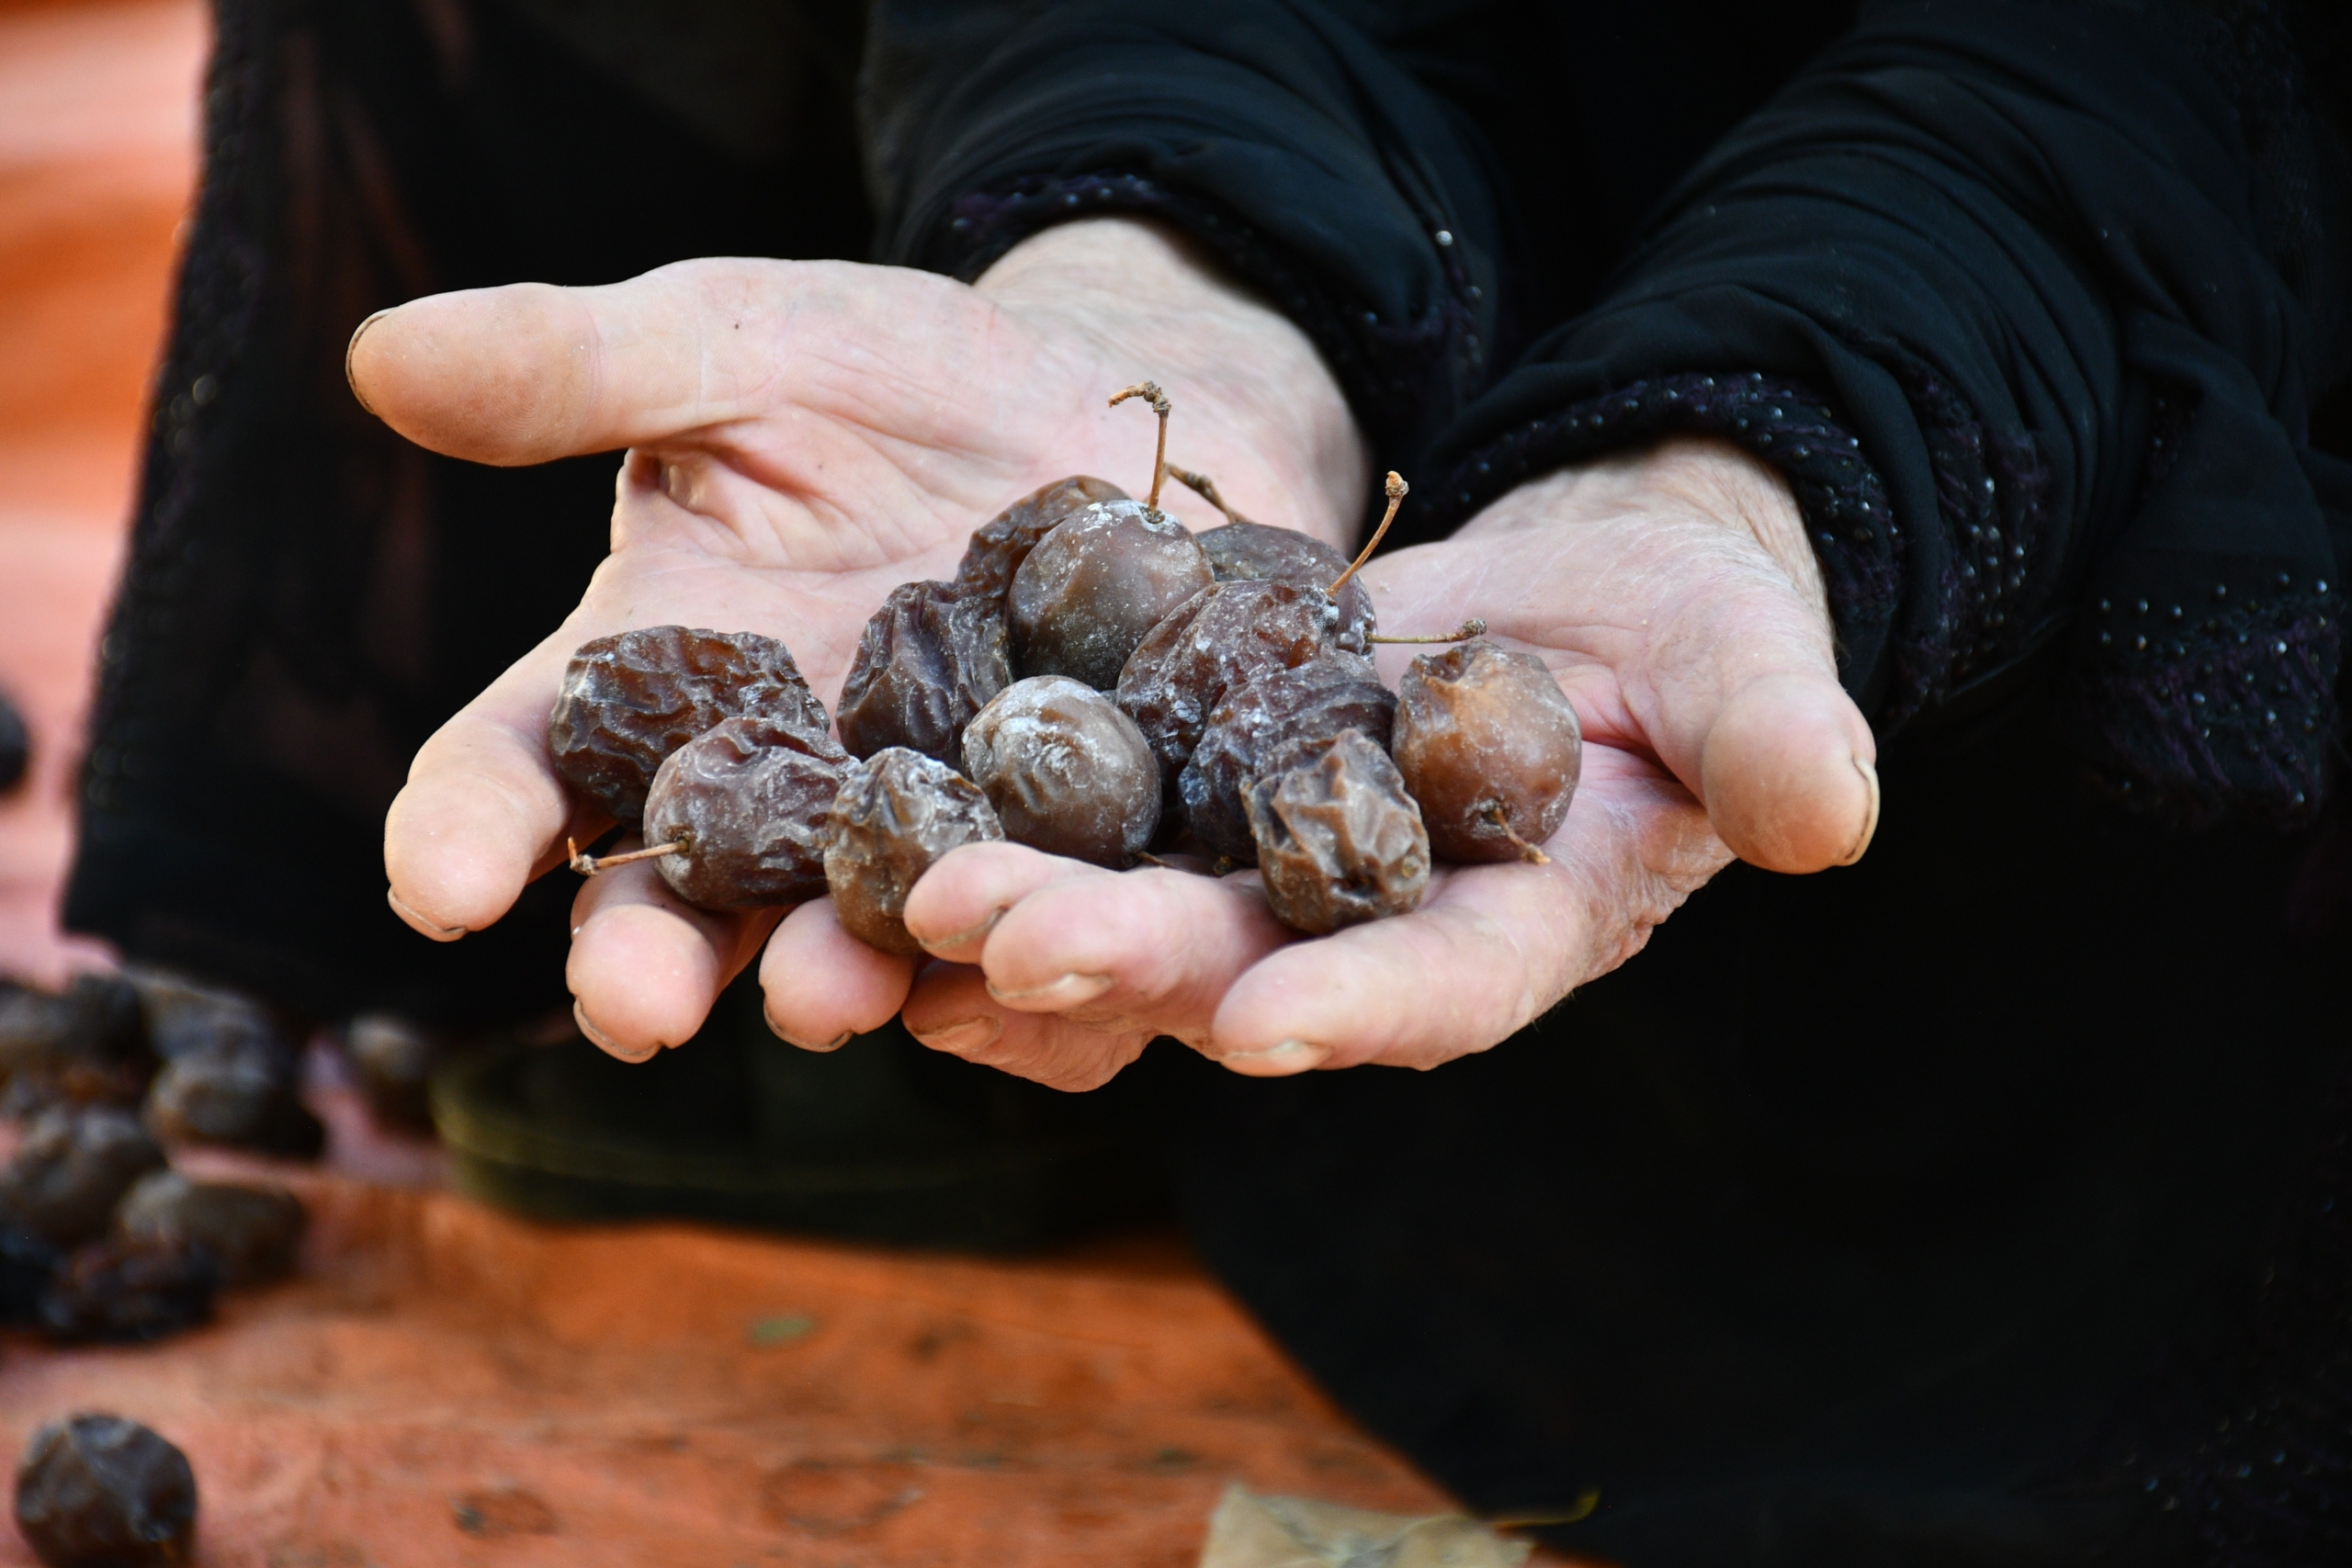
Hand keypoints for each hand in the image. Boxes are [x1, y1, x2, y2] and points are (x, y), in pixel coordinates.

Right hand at [357, 219, 1368, 1059]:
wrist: (1097, 410)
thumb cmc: (888, 376)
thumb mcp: (738, 343)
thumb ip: (579, 368)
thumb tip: (381, 354)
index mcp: (647, 680)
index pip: (521, 767)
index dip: (469, 829)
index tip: (442, 885)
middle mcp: (762, 791)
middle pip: (670, 902)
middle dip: (644, 958)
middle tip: (636, 1003)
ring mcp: (903, 835)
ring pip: (842, 940)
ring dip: (828, 977)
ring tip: (822, 997)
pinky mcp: (1043, 854)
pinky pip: (1024, 933)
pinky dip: (1018, 963)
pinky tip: (1021, 970)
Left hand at [873, 438, 1877, 1087]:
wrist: (1591, 579)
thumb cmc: (1693, 632)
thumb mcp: (1745, 664)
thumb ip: (1772, 737)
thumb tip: (1831, 810)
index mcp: (1515, 929)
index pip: (1442, 986)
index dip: (1359, 1009)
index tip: (1261, 1025)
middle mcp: (1373, 931)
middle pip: (1248, 964)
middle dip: (1128, 959)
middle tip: (997, 938)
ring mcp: (1274, 869)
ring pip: (1141, 909)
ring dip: (1026, 913)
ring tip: (909, 897)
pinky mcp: (1199, 789)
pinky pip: (1096, 821)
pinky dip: (1007, 829)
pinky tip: (888, 834)